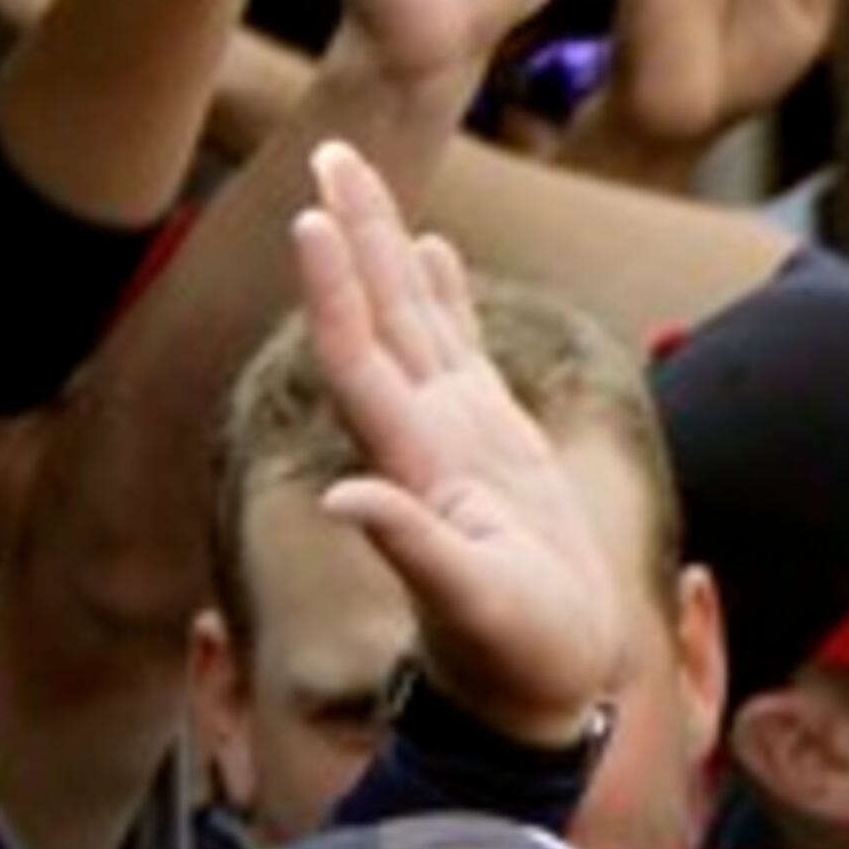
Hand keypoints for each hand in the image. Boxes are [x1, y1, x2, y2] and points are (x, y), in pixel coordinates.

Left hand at [287, 136, 623, 739]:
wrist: (534, 695)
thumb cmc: (517, 661)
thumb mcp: (477, 609)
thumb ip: (415, 549)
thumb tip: (347, 498)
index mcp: (421, 465)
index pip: (365, 359)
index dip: (340, 289)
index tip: (315, 214)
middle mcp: (427, 439)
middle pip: (382, 318)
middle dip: (358, 235)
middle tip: (331, 152)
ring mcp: (459, 438)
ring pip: (416, 322)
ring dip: (390, 250)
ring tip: (367, 177)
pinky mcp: (495, 446)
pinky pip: (462, 350)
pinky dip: (443, 296)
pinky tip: (434, 252)